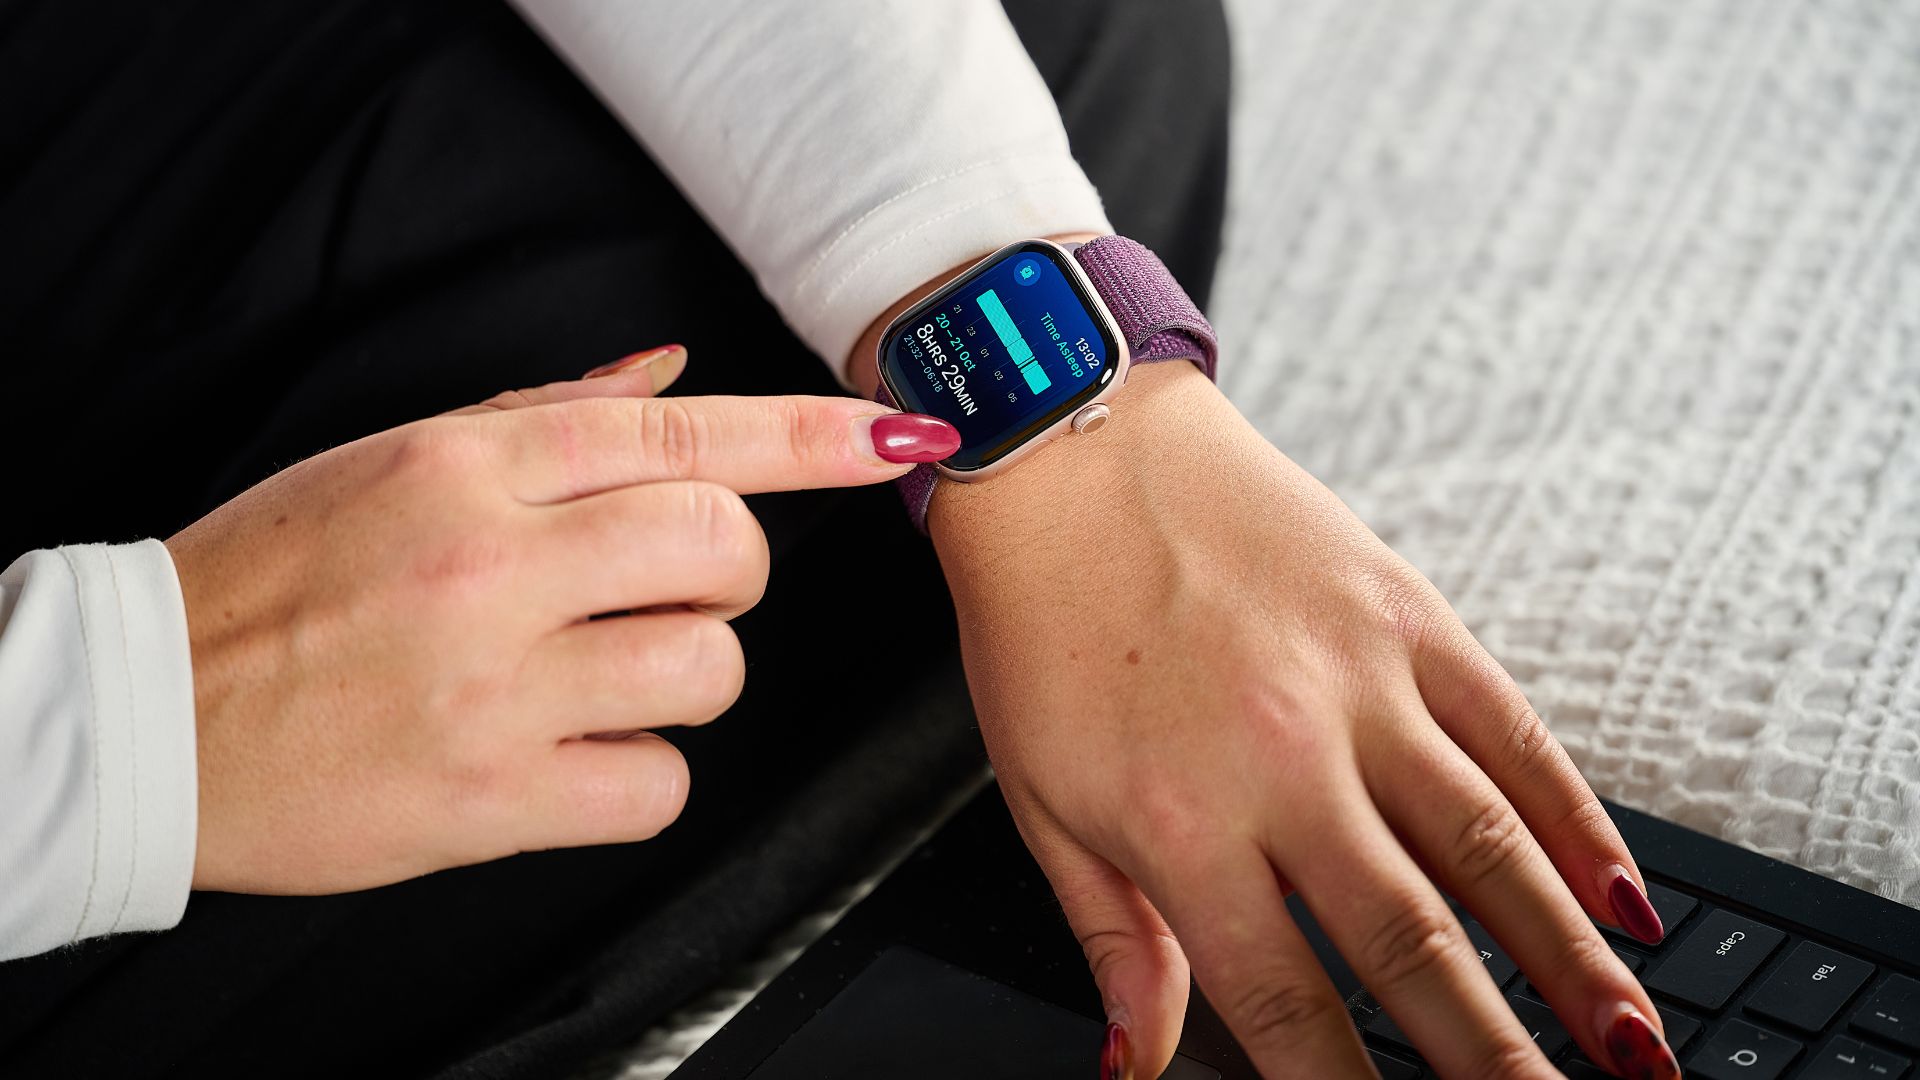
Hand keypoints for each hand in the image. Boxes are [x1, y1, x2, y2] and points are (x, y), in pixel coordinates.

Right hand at [171, 346, 959, 893]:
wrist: (151, 714)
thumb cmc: (270, 580)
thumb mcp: (389, 460)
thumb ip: (543, 418)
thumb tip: (674, 378)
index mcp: (468, 470)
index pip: (683, 434)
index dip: (812, 435)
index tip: (900, 431)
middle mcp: (493, 566)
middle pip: (726, 550)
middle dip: (729, 572)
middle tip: (665, 589)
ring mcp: (495, 687)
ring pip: (711, 670)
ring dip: (688, 673)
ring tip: (605, 673)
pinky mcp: (491, 799)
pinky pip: (658, 784)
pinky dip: (640, 772)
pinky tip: (577, 753)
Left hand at [930, 362, 1676, 1079]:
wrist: (1068, 448)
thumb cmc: (1042, 622)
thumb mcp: (1041, 798)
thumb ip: (1113, 942)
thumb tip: (1137, 1064)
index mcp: (1180, 823)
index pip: (1286, 1003)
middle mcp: (1282, 763)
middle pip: (1414, 947)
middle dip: (1494, 1059)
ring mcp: (1358, 684)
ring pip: (1489, 849)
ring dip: (1569, 961)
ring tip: (1630, 1046)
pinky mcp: (1406, 616)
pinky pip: (1513, 735)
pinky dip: (1575, 822)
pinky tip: (1619, 895)